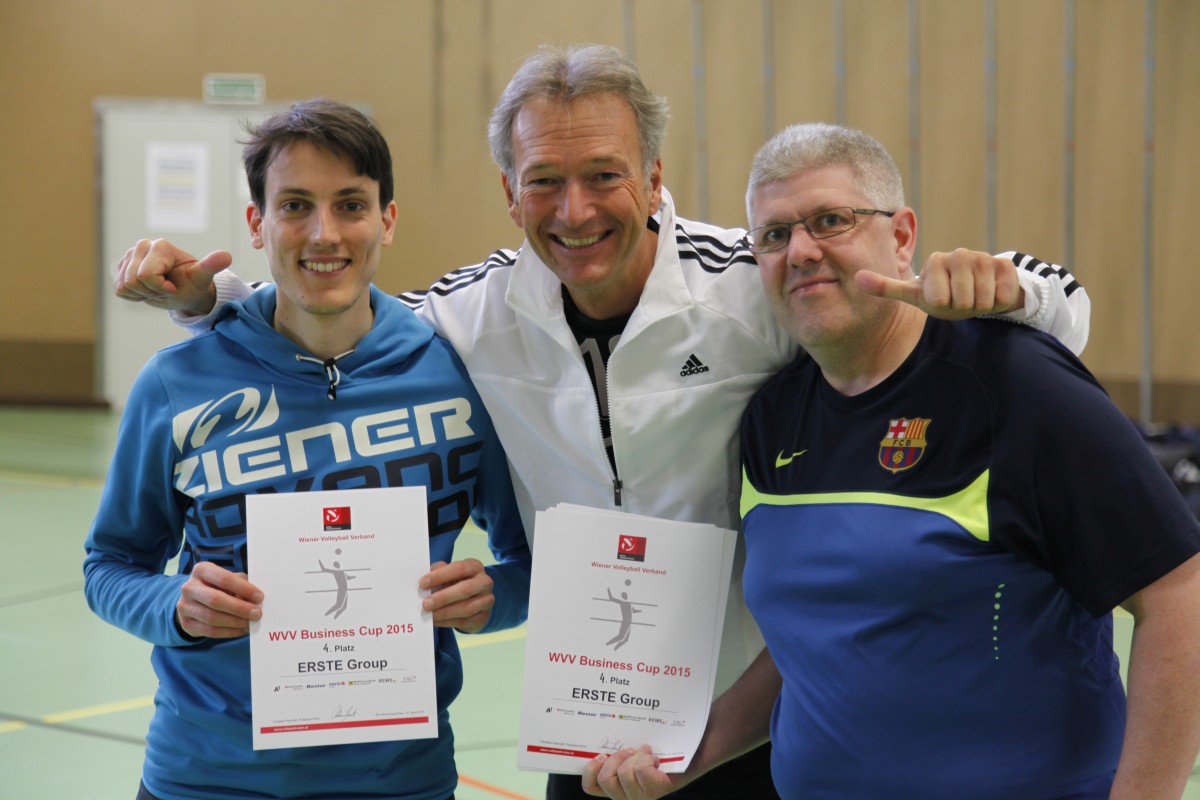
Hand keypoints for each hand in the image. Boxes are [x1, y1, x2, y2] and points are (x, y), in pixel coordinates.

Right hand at [114, 238, 231, 314]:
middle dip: (151, 291)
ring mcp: (129, 256)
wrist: (185, 291)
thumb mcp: (202, 277)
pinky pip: (119, 289)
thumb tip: (227, 256)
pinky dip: (134, 295)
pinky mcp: (121, 267)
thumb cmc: (193, 284)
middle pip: (132, 281)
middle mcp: (142, 246)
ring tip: (158, 288)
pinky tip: (148, 289)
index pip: (145, 276)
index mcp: (160, 246)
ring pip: (124, 286)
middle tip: (166, 288)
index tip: (174, 286)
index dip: (160, 288)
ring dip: (143, 293)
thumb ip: (211, 266)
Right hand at [176, 561, 263, 638]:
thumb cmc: (216, 586)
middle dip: (240, 608)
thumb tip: (257, 597)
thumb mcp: (226, 578)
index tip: (259, 597)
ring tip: (250, 623)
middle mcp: (189, 587)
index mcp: (201, 570)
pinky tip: (241, 630)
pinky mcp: (186, 624)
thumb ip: (241, 583)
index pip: (224, 579)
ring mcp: (184, 607)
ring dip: (235, 622)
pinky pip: (210, 631)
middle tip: (256, 613)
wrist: (192, 600)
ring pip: (212, 618)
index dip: (243, 589)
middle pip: (216, 600)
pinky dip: (229, 632)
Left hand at [419, 559, 494, 632]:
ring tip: (429, 615)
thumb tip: (423, 581)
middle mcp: (485, 582)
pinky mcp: (483, 617)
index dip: (440, 576)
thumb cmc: (456, 582)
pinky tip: (436, 621)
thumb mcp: (448, 573)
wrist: (474, 600)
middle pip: (466, 589)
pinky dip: (447, 622)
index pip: (459, 568)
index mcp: (475, 566)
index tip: (423, 583)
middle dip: (443, 597)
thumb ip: (437, 572)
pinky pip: (465, 621)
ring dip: (444, 612)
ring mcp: (487, 600)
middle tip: (426, 604)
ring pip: (466, 608)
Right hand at [583, 745, 678, 798]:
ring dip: (635, 757)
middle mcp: (625, 796)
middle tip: (629, 751)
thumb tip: (599, 734)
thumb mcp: (631, 751)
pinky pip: (640, 770)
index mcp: (616, 786)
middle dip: (616, 758)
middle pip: (605, 779)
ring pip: (623, 773)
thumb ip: (616, 751)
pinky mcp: (654, 792)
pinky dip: (647, 758)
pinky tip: (655, 758)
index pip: (590, 786)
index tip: (601, 755)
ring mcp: (639, 796)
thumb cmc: (657, 750)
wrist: (687, 754)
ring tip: (644, 753)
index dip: (591, 770)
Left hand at [856, 248, 1023, 319]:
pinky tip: (992, 292)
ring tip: (974, 297)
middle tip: (959, 300)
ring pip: (983, 298)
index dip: (941, 305)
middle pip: (962, 300)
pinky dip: (997, 301)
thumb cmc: (942, 296)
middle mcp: (959, 254)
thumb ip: (886, 287)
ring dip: (979, 305)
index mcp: (935, 261)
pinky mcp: (1005, 265)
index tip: (941, 298)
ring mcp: (984, 257)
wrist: (977, 294)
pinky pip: (1002, 295)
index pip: (939, 299)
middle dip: (961, 307)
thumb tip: (858, 278)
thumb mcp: (914, 295)